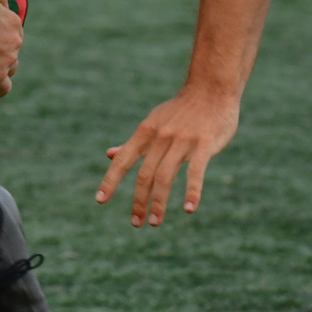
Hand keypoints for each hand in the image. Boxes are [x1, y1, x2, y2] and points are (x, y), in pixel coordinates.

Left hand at [95, 86, 240, 226]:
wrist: (211, 89)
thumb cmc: (180, 111)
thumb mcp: (152, 123)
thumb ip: (133, 143)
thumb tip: (109, 155)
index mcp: (146, 132)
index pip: (124, 160)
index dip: (110, 180)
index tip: (100, 200)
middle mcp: (160, 137)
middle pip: (144, 174)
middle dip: (139, 201)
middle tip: (136, 223)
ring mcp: (182, 140)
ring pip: (165, 176)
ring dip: (159, 202)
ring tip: (155, 222)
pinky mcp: (204, 144)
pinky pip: (196, 172)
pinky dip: (192, 192)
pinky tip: (189, 209)